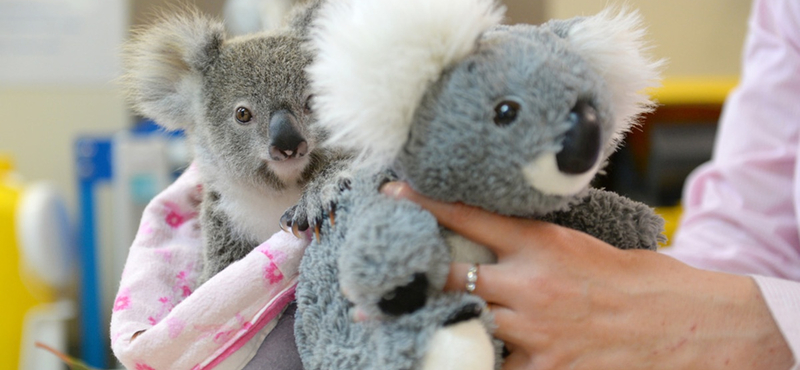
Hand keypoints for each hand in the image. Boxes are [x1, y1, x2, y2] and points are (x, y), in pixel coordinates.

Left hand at [382, 181, 793, 369]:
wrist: (682, 324)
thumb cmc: (634, 282)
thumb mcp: (581, 246)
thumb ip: (532, 245)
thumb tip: (489, 239)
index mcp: (543, 244)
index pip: (471, 216)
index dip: (427, 203)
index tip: (394, 192)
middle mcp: (531, 284)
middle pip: (452, 275)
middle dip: (411, 278)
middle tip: (372, 286)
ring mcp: (535, 330)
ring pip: (463, 324)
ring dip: (431, 325)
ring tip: (393, 329)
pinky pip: (493, 368)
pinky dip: (471, 362)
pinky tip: (445, 358)